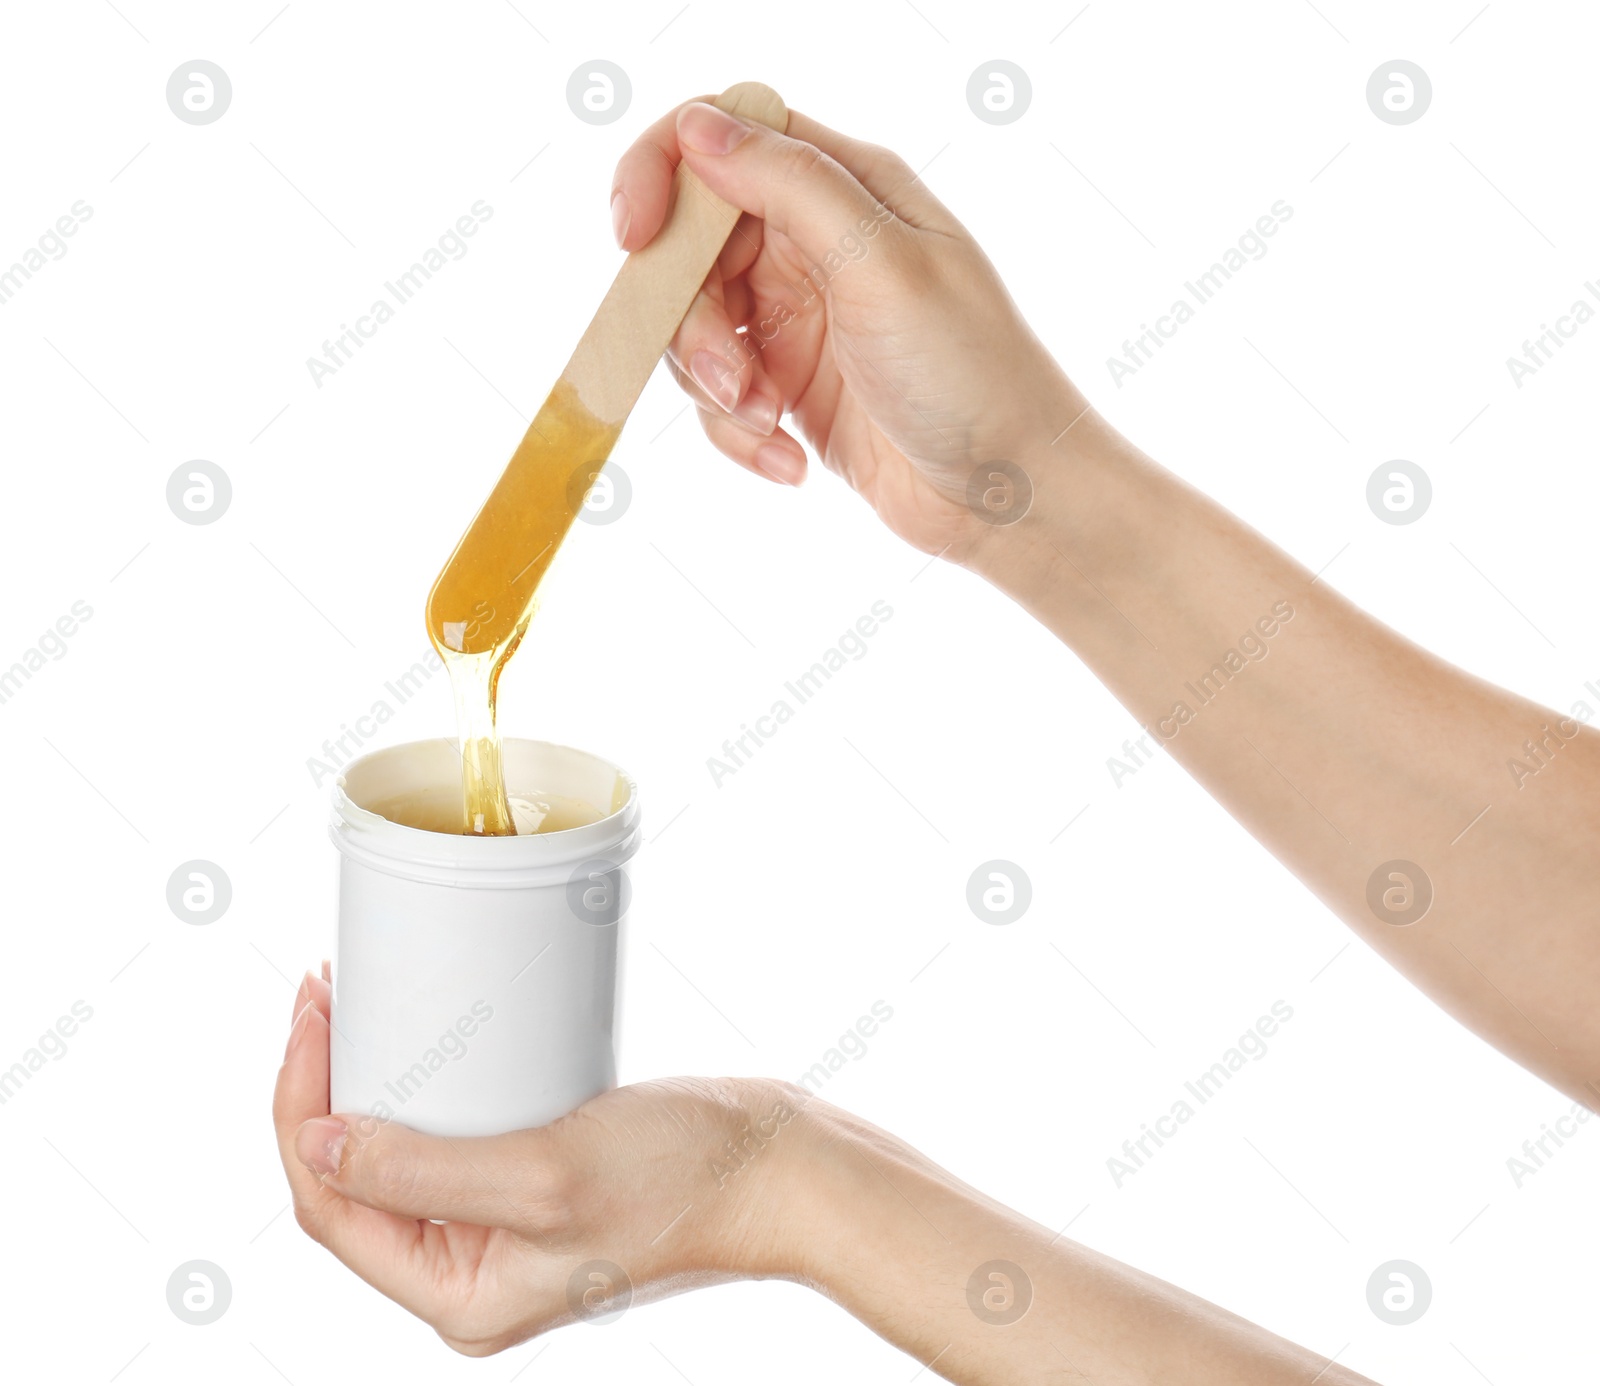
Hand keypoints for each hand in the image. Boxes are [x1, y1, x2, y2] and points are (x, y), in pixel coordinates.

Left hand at [272, 968, 805, 1354]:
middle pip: (352, 1182)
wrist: (777, 1166)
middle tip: (324, 994)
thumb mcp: (543, 1175)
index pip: (334, 1207)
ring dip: (366, 1081)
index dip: (301, 1111)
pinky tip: (420, 1034)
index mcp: (458, 1295)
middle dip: (323, 1087)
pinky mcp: (534, 1180)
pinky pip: (449, 1136)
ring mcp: (502, 1227)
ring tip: (354, 1001)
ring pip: (396, 1155)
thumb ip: (424, 1172)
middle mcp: (470, 1270)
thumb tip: (319, 1145)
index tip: (312, 1018)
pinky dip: (423, 1085)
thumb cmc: (681, 1180)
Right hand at [613, 98, 1082, 561]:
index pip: (720, 137)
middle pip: (689, 246)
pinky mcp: (787, 386)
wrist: (1009, 494)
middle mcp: (813, 242)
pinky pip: (716, 398)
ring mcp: (796, 317)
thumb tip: (699, 125)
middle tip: (730, 381)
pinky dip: (736, 435)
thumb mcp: (882, 264)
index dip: (661, 173)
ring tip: (768, 424)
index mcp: (845, 187)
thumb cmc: (972, 372)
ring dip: (713, 386)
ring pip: (691, 328)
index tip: (635, 238)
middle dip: (690, 319)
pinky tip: (789, 462)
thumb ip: (790, 186)